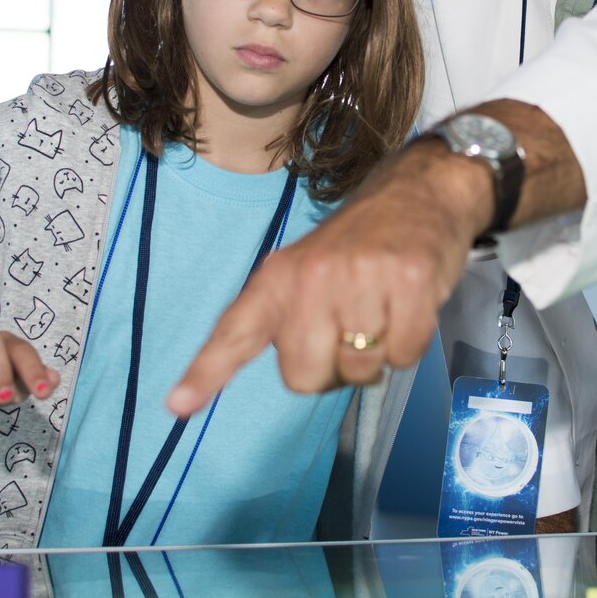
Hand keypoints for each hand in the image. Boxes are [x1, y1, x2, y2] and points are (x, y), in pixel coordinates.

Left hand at [166, 140, 491, 415]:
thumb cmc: (360, 246)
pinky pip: (404, 355)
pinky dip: (411, 342)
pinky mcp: (408, 281)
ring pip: (361, 370)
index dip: (206, 372)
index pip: (235, 331)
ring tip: (383, 306)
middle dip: (333, 367)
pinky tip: (409, 304)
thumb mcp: (307, 270)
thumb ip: (289, 321)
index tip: (177, 405)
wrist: (419, 192)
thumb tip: (298, 377)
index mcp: (277, 278)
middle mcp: (311, 276)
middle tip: (351, 326)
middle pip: (306, 377)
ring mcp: (360, 277)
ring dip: (378, 352)